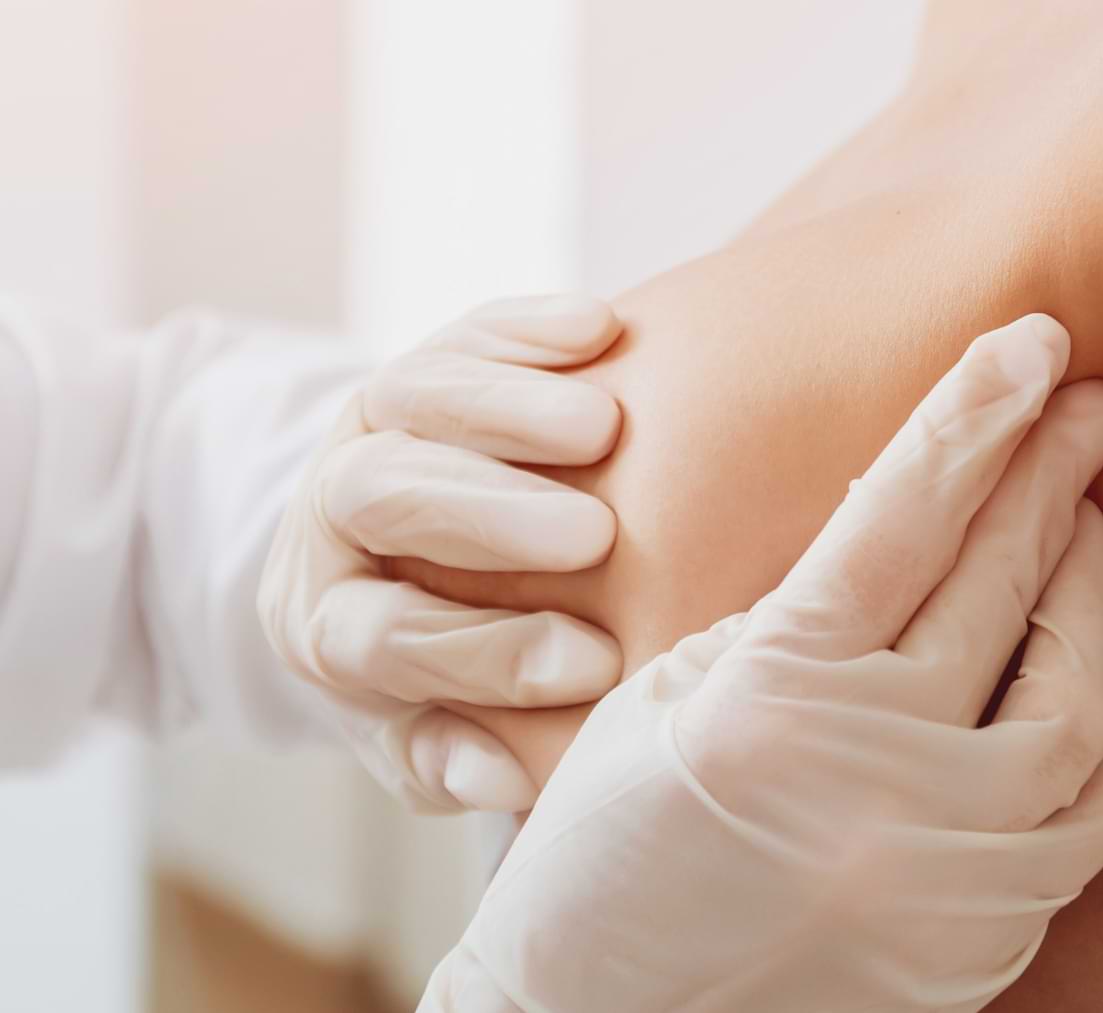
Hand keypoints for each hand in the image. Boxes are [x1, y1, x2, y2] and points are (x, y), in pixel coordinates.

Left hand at [259, 295, 626, 811]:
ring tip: (605, 430)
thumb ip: (467, 760)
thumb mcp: (450, 735)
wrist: (459, 562)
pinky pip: (471, 329)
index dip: (486, 653)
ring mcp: (380, 424)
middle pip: (379, 499)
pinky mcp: (439, 357)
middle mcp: (337, 516)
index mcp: (328, 625)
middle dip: (485, 518)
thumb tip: (499, 776)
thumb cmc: (475, 670)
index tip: (597, 664)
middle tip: (596, 537)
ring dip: (506, 411)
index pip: (381, 636)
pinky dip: (529, 329)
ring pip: (414, 398)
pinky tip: (599, 329)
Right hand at [421, 314, 1102, 1010]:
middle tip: (1088, 399)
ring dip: (1094, 586)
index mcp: (775, 695)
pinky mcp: (989, 928)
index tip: (1032, 338)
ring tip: (1085, 521)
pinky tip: (1100, 661)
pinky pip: (1101, 802)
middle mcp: (879, 772)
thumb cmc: (605, 858)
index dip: (972, 413)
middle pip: (1003, 581)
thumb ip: (786, 618)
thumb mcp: (661, 702)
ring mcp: (950, 859)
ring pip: (1080, 688)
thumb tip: (905, 528)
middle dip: (1051, 470)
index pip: (902, 515)